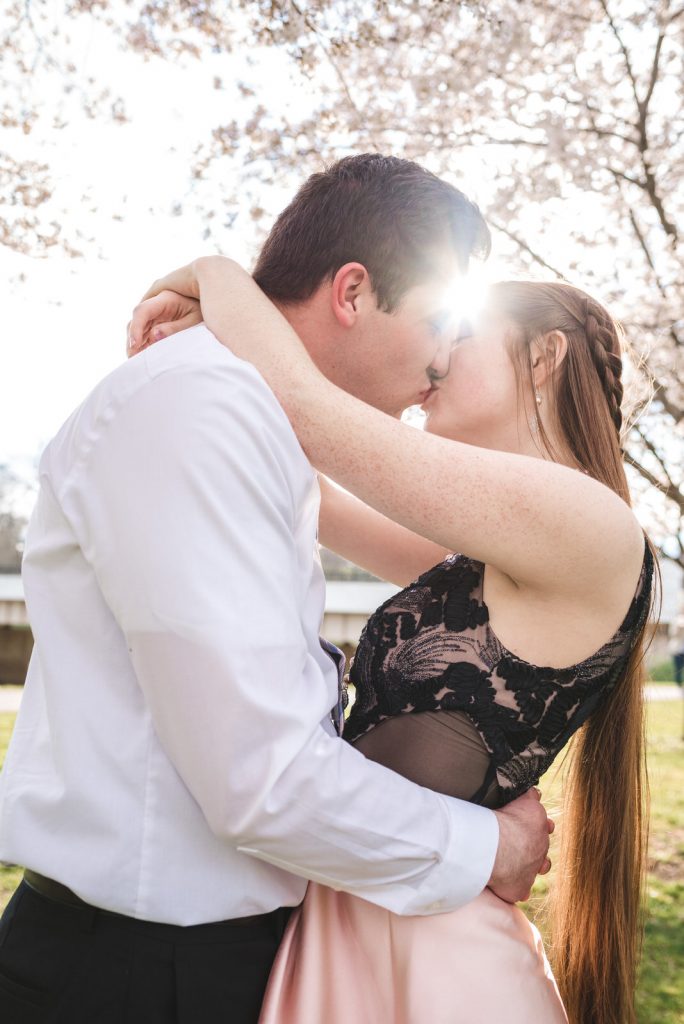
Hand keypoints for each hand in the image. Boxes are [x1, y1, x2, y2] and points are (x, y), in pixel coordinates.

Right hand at [126, 289, 201, 356]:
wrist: (213, 304)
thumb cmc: (204, 312)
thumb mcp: (194, 320)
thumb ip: (174, 328)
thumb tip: (153, 336)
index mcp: (165, 298)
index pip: (142, 311)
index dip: (135, 328)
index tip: (134, 345)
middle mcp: (156, 303)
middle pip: (136, 320)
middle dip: (133, 340)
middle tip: (133, 359)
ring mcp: (155, 312)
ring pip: (138, 327)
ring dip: (137, 343)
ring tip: (138, 361)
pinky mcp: (157, 320)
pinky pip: (145, 331)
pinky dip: (143, 344)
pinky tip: (145, 357)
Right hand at [487, 787, 554, 903]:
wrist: (498, 846)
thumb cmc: (509, 820)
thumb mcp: (525, 801)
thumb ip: (531, 797)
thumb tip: (536, 792)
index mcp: (541, 829)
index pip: (545, 827)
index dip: (539, 826)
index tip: (529, 825)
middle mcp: (540, 852)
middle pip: (542, 851)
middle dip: (534, 849)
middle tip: (520, 845)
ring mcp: (531, 872)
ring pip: (535, 872)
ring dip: (530, 869)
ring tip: (518, 867)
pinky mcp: (519, 889)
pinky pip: (520, 891)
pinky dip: (515, 888)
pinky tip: (507, 885)